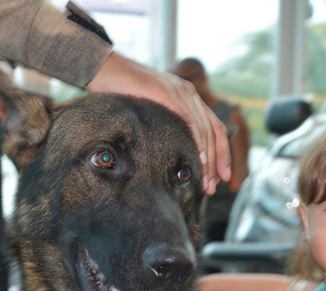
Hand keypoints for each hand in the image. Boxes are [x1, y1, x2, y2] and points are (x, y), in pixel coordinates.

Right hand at [88, 52, 231, 194]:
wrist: (104, 68)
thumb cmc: (122, 91)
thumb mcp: (149, 111)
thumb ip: (164, 124)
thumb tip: (168, 153)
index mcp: (187, 97)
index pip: (213, 128)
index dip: (221, 153)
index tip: (221, 175)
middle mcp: (188, 93)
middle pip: (213, 131)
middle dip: (216, 161)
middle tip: (212, 187)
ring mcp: (179, 91)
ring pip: (204, 129)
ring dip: (207, 158)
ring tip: (205, 181)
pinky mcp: (167, 92)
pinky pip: (188, 120)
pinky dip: (196, 140)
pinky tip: (198, 158)